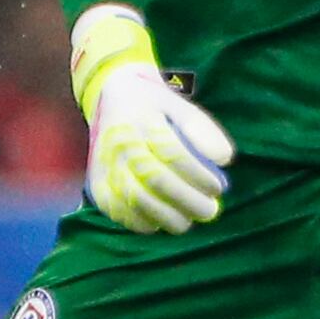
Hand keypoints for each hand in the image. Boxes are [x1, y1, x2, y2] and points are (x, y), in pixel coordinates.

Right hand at [71, 6, 233, 234]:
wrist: (112, 96)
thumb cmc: (154, 104)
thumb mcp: (180, 105)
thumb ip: (202, 128)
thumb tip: (222, 159)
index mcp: (143, 119)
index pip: (173, 153)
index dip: (199, 176)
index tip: (218, 188)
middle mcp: (120, 142)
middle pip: (156, 180)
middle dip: (188, 201)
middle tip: (210, 211)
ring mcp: (105, 164)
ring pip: (136, 200)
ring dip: (167, 216)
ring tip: (188, 220)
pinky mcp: (96, 183)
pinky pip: (118, 210)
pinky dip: (142, 222)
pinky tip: (161, 222)